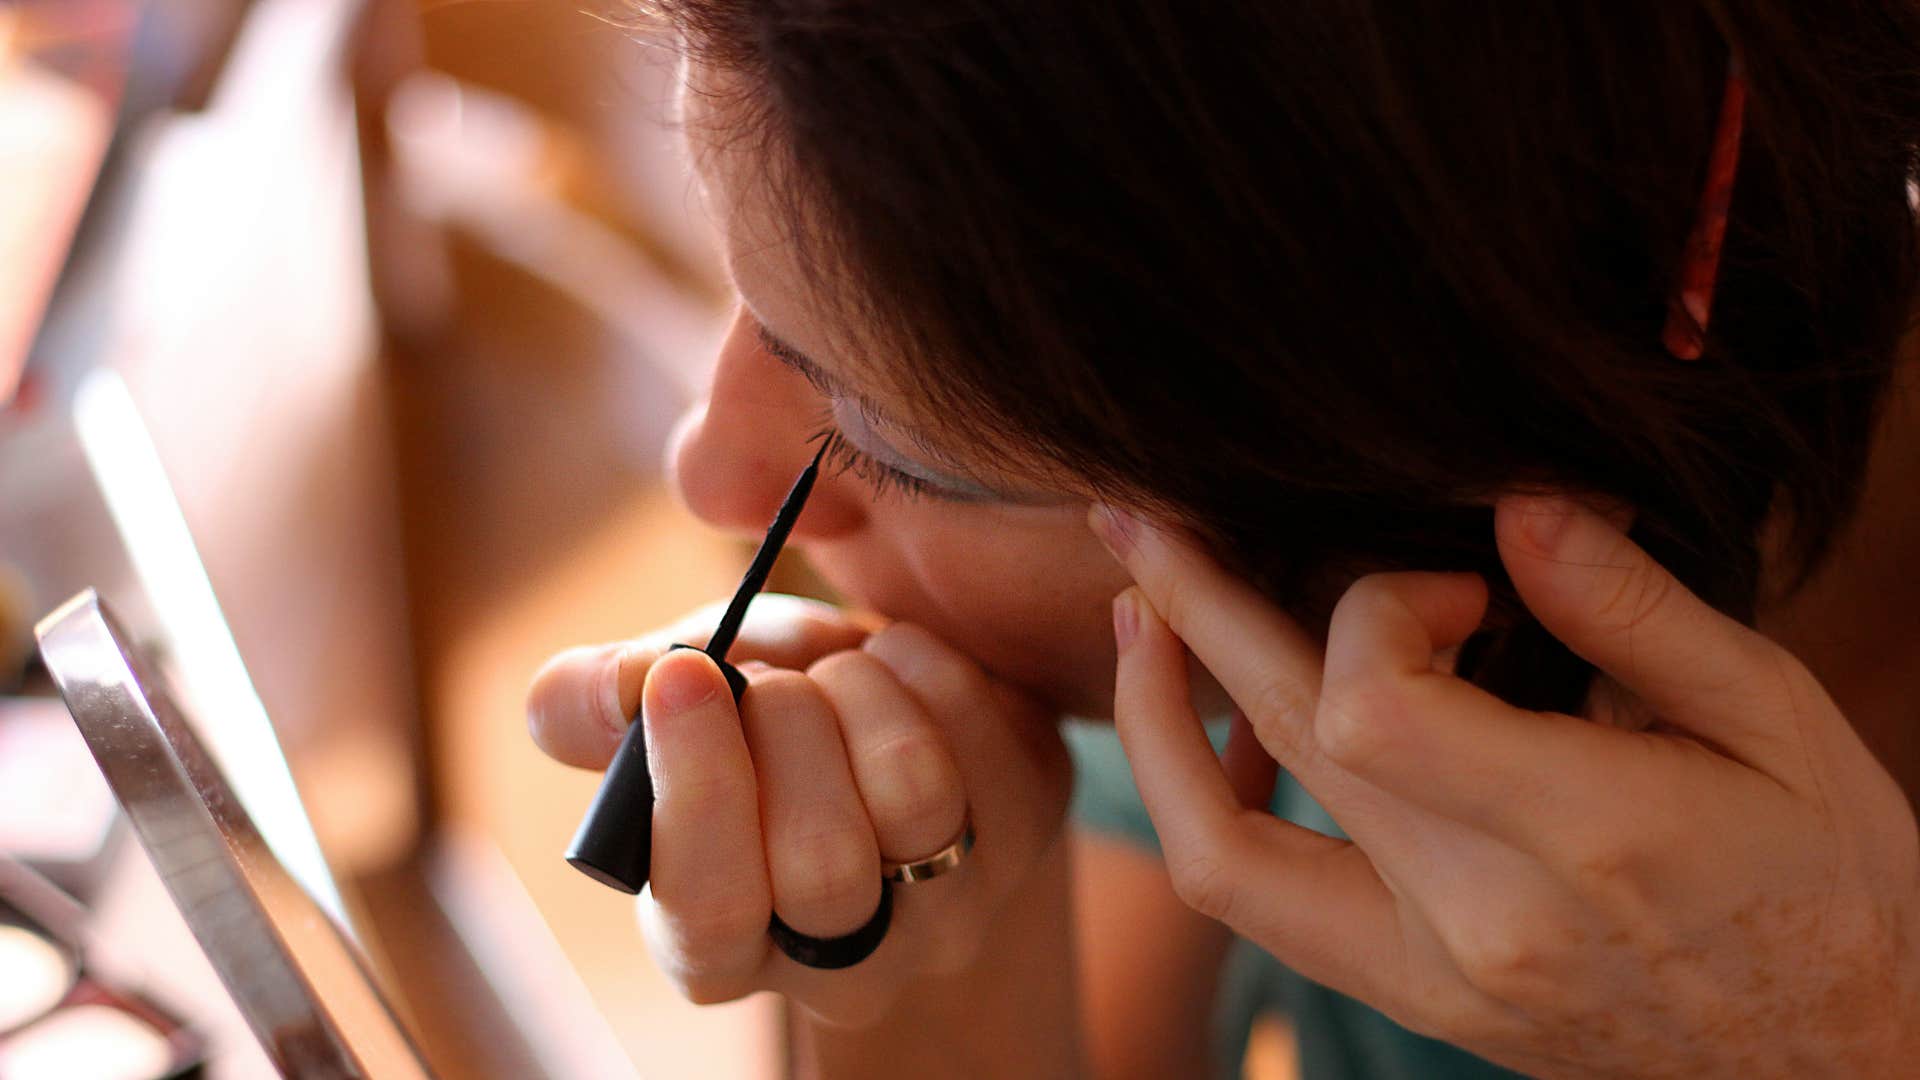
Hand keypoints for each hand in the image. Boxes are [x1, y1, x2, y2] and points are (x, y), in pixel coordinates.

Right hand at [527, 595, 1071, 1027]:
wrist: (880, 704)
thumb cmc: (752, 719)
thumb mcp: (665, 706)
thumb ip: (598, 702)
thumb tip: (622, 687)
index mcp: (723, 947)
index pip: (709, 915)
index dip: (697, 790)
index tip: (683, 674)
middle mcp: (846, 962)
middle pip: (822, 865)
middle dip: (784, 726)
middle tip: (773, 678)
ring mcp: (950, 909)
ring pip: (913, 797)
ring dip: (858, 691)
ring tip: (837, 668)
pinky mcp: (1028, 829)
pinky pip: (988, 736)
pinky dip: (927, 664)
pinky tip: (901, 659)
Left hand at [1094, 495, 1919, 1076]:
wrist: (1836, 1065)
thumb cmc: (1832, 878)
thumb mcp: (1777, 718)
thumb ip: (1633, 611)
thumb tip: (1516, 505)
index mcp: (1582, 838)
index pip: (1372, 705)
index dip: (1373, 604)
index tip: (1449, 578)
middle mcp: (1480, 918)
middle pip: (1281, 741)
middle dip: (1194, 608)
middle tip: (1136, 520)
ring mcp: (1429, 973)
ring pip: (1219, 852)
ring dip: (1155, 723)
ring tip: (1136, 618)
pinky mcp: (1409, 996)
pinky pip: (1257, 907)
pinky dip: (1207, 811)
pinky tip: (1213, 737)